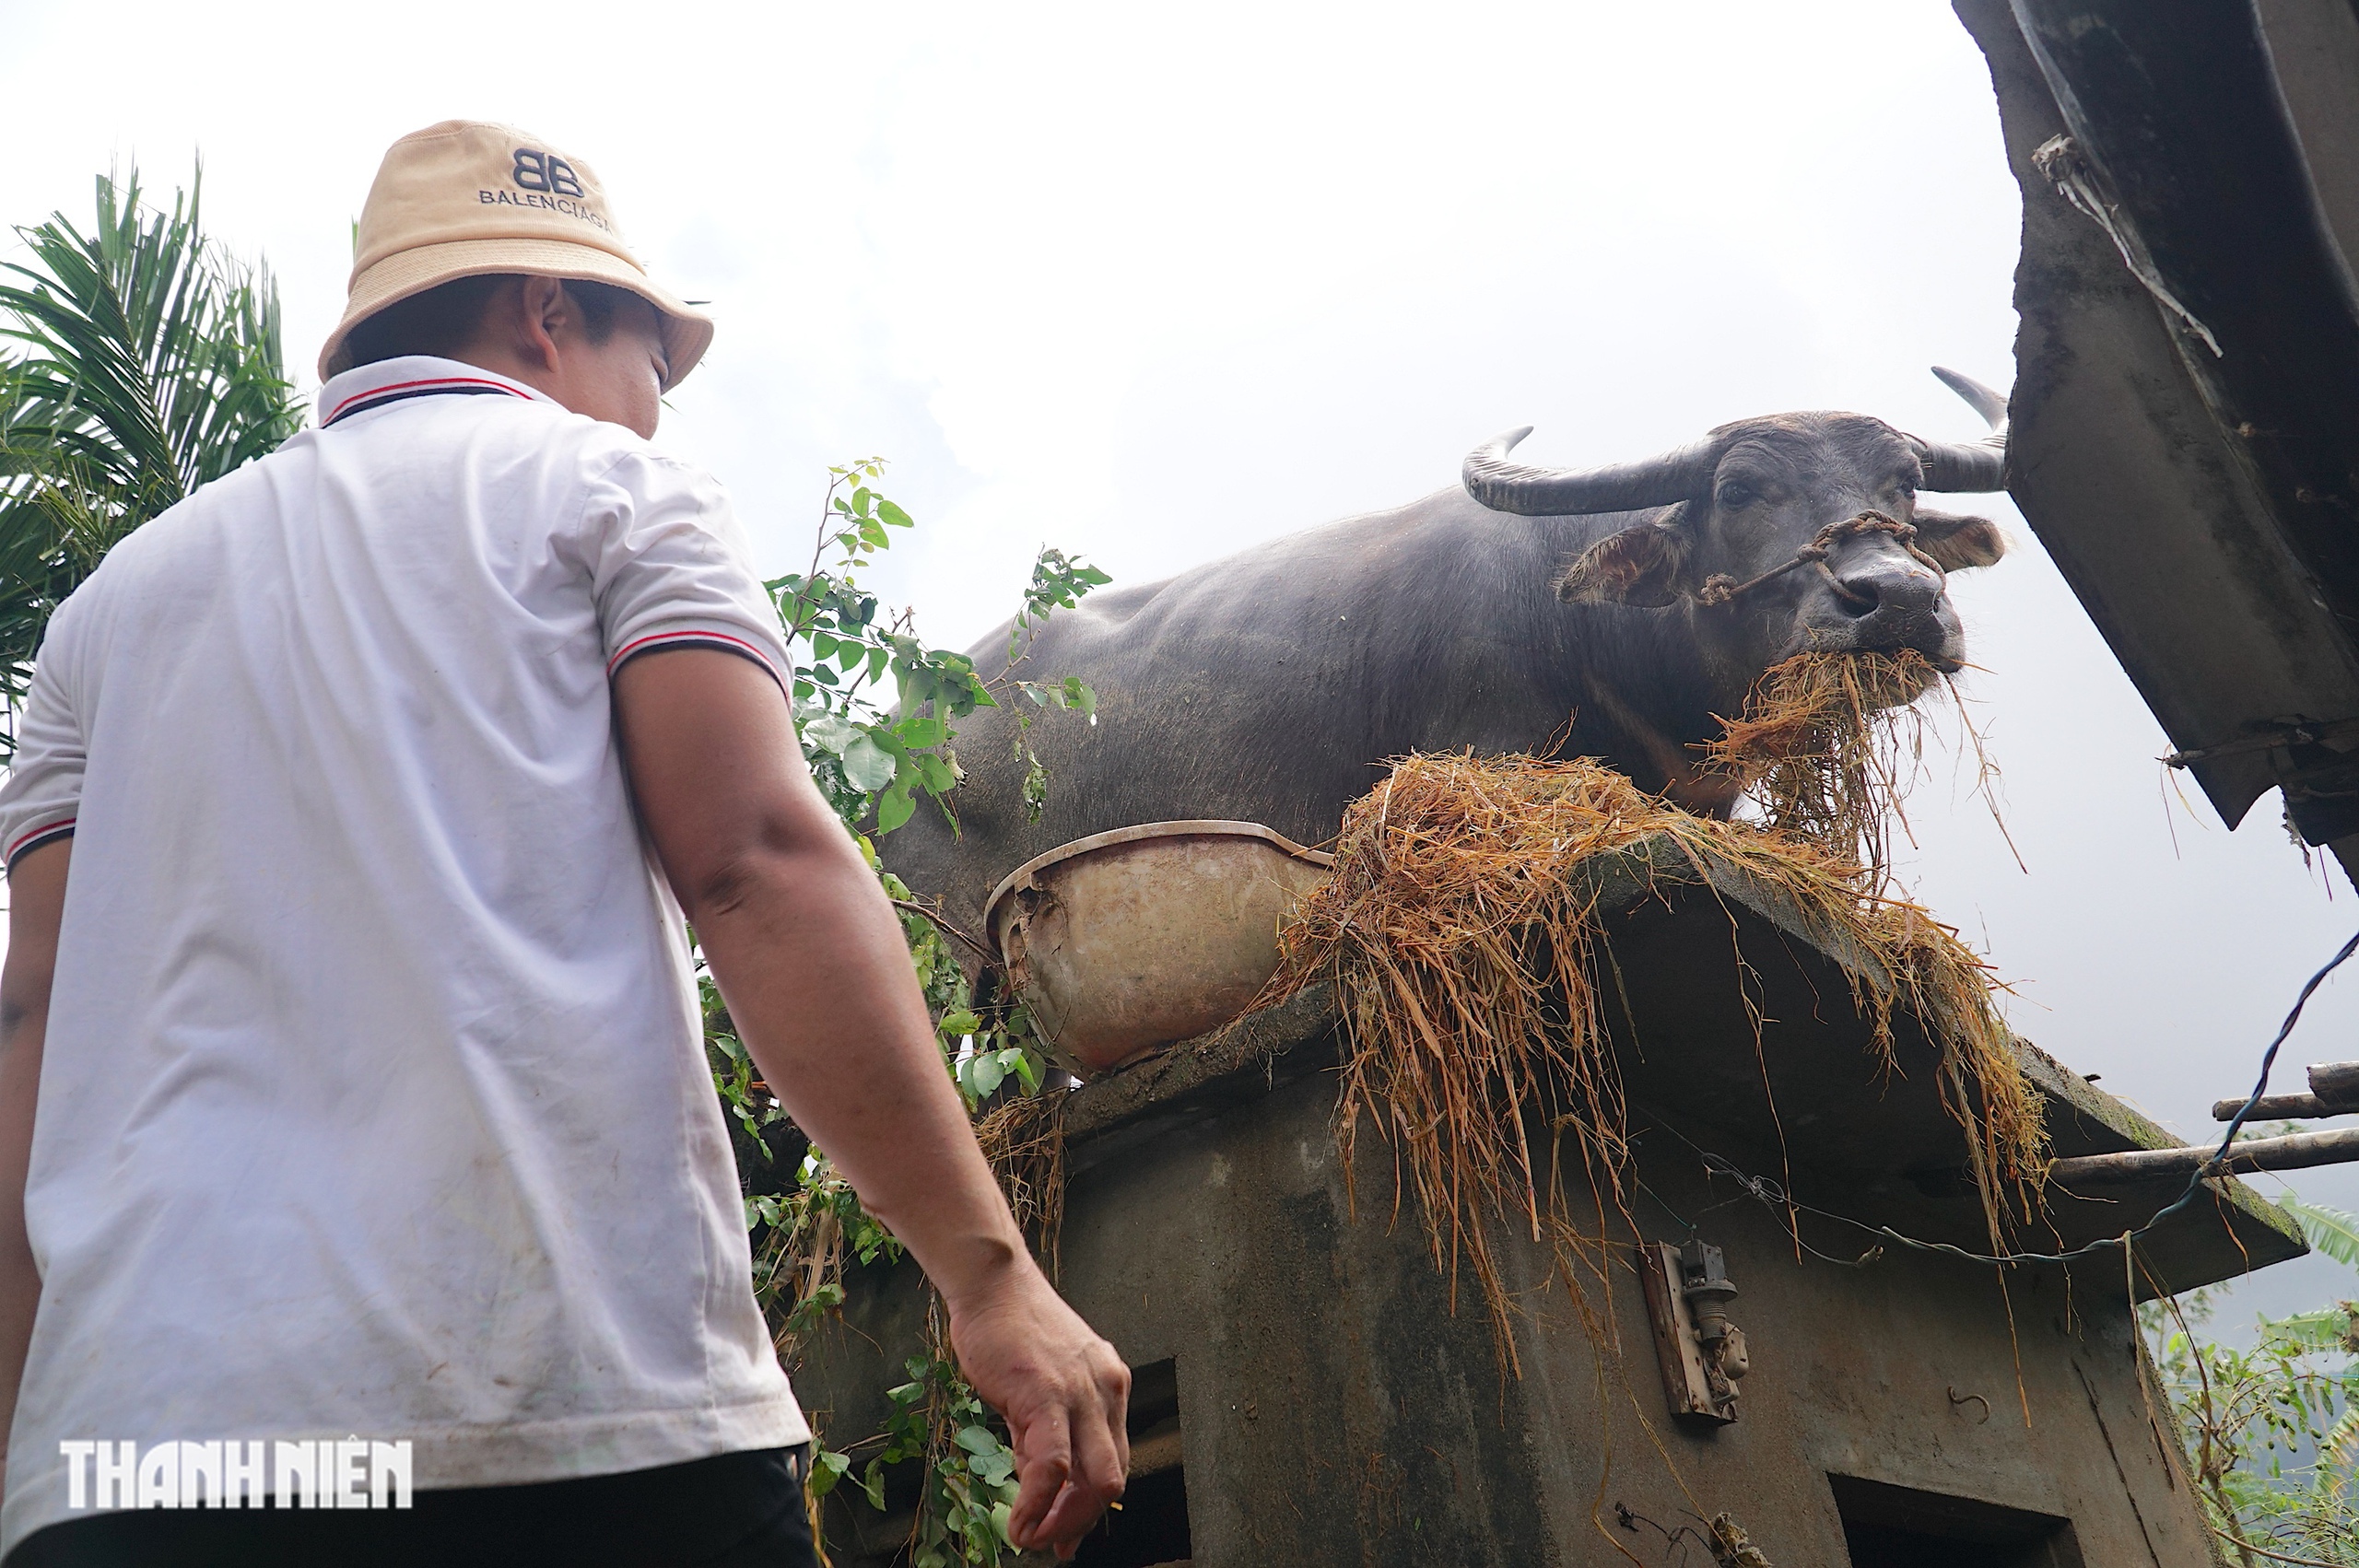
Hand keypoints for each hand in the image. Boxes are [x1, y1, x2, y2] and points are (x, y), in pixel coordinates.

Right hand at [946, 1264, 1129, 1557]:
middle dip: (1084, 1521)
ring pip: (1097, 1480)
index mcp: (1109, 1386)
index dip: (1092, 1506)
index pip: (1114, 1460)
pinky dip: (1039, 1505)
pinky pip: (1054, 1466)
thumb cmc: (1011, 1329)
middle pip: (1115, 1478)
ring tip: (1031, 1538)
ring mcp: (1083, 1393)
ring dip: (1065, 1523)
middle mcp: (1107, 1390)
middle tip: (1052, 1543)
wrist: (992, 1284)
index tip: (1067, 1534)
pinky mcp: (1048, 1395)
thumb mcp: (1042, 1383)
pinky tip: (1020, 1521)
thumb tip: (1040, 1484)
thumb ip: (1044, 1431)